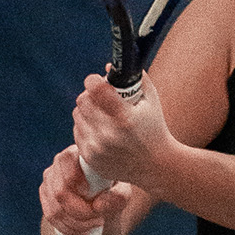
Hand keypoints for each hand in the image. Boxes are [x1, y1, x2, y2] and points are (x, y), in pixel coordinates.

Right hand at [39, 144, 134, 234]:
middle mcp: (59, 162)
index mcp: (78, 153)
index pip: (66, 160)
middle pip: (60, 192)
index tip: (90, 193)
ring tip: (95, 224)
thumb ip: (118, 196)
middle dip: (81, 212)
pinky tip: (83, 230)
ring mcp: (49, 179)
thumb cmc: (114, 189)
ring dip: (77, 223)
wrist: (102, 198)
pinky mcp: (45, 195)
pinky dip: (68, 228)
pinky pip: (51, 217)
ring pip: (56, 209)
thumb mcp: (122, 191)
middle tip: (99, 218)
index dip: (75, 179)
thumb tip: (98, 206)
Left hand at [72, 72, 172, 189]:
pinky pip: (77, 132)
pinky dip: (85, 126)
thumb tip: (108, 67)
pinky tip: (100, 129)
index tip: (97, 80)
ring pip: (77, 115)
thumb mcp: (152, 101)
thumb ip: (135, 79)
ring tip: (101, 114)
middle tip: (100, 97)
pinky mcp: (90, 158)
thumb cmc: (155, 129)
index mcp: (124, 118)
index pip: (95, 89)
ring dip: (87, 111)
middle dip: (91, 94)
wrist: (157, 167)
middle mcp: (108, 134)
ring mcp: (97, 148)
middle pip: (83, 100)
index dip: (93, 80)